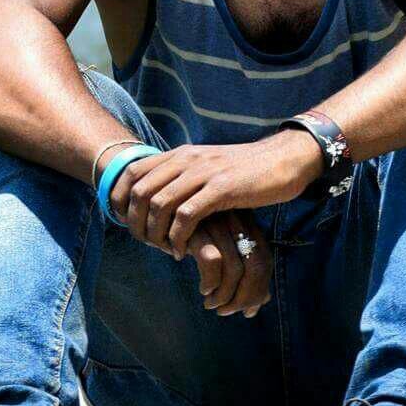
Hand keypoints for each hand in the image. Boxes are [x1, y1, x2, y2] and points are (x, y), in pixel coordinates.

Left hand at [109, 132, 320, 254]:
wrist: (284, 161)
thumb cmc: (247, 171)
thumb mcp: (209, 167)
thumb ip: (184, 177)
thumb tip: (159, 197)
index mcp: (181, 154)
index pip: (132, 172)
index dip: (121, 200)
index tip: (127, 224)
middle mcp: (187, 159)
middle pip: (140, 191)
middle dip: (136, 223)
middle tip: (146, 245)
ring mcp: (204, 172)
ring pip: (160, 204)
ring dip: (156, 234)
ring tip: (164, 250)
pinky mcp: (222, 188)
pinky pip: (186, 215)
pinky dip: (179, 238)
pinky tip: (183, 252)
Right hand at [186, 211, 272, 316]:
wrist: (155, 217)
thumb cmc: (190, 238)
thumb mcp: (219, 251)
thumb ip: (243, 271)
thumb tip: (265, 299)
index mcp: (246, 221)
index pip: (265, 259)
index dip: (260, 289)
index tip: (248, 311)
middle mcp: (235, 218)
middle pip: (257, 265)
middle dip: (246, 297)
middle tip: (227, 312)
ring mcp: (217, 220)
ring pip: (235, 268)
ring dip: (224, 296)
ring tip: (211, 305)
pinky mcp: (195, 226)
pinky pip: (212, 261)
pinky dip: (210, 283)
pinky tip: (203, 290)